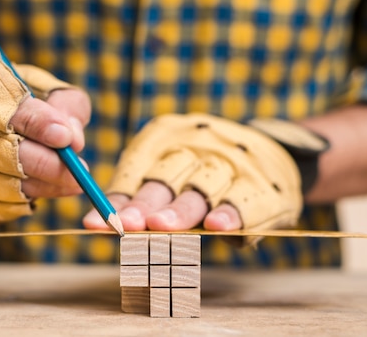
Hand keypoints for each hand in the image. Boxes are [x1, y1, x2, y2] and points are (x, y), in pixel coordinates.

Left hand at [83, 114, 302, 236]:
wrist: (271, 149)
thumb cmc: (205, 166)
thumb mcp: (172, 166)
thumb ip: (141, 191)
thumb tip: (99, 223)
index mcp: (166, 138)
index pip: (136, 173)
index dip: (116, 200)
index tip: (95, 223)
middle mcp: (196, 147)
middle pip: (166, 178)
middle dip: (145, 204)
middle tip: (127, 224)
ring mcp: (230, 164)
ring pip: (201, 189)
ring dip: (181, 210)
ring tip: (162, 227)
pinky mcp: (261, 185)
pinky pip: (243, 199)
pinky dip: (230, 213)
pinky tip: (218, 226)